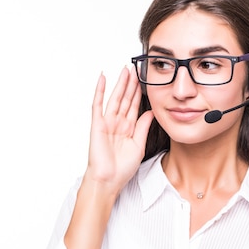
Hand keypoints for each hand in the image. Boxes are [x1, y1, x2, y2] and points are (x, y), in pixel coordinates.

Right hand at [86, 67, 153, 193]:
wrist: (109, 180)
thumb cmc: (122, 168)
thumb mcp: (139, 146)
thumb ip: (143, 127)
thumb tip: (151, 112)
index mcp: (128, 128)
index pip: (134, 106)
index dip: (139, 92)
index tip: (144, 79)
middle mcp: (118, 123)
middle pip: (126, 98)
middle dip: (131, 83)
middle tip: (135, 68)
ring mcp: (107, 122)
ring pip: (115, 98)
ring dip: (120, 84)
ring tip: (125, 70)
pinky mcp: (97, 124)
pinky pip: (98, 105)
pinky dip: (99, 91)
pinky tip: (102, 78)